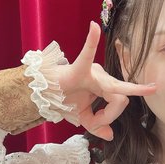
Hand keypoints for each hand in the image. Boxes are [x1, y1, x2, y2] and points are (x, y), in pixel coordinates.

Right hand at [49, 21, 155, 140]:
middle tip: (97, 123)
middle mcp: (103, 76)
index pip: (120, 103)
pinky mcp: (78, 68)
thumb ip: (97, 126)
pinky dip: (92, 41)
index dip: (110, 117)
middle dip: (110, 116)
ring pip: (114, 92)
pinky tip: (94, 28)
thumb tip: (111, 136)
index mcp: (105, 86)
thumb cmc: (63, 98)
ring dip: (102, 114)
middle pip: (121, 99)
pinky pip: (87, 54)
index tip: (97, 125)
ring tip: (89, 119)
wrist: (42, 94)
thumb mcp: (82, 117)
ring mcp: (92, 72)